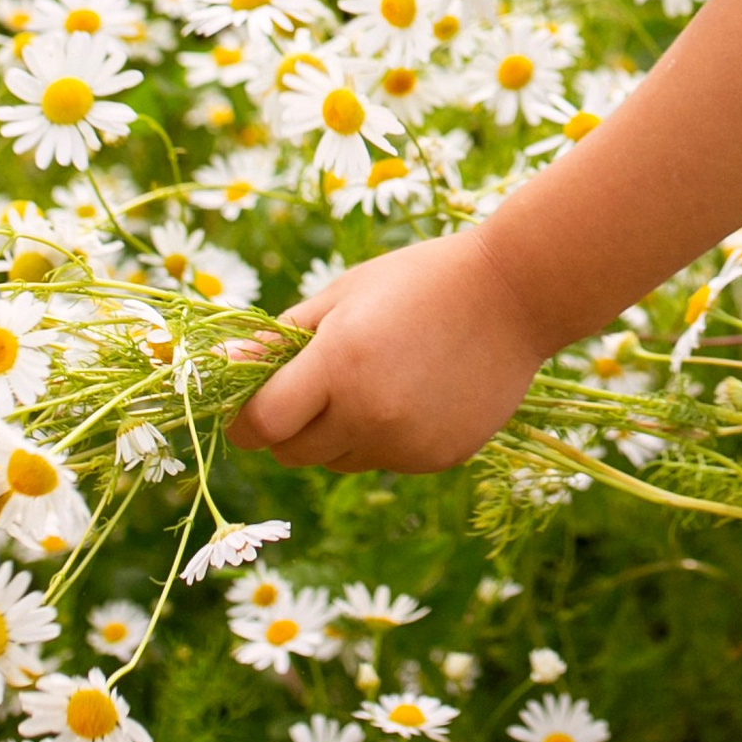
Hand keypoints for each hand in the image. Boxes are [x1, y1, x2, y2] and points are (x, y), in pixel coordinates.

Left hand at [230, 222, 554, 475]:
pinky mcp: (439, 459)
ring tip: (377, 379)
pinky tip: (417, 392)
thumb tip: (224, 369)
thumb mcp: (344, 295)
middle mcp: (370, 413)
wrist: (517, 293)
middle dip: (288, 427)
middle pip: (293, 454)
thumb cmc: (421, 280)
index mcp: (338, 364)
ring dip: (339, 433)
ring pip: (339, 462)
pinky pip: (387, 461)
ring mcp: (407, 443)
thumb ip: (280, 340)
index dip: (244, 420)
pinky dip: (386, 437)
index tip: (248, 405)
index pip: (260, 426)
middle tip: (313, 386)